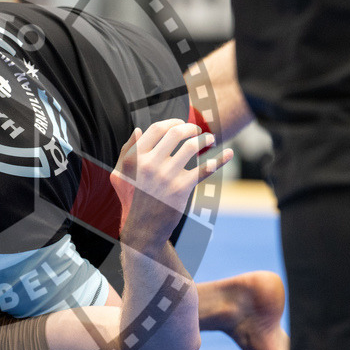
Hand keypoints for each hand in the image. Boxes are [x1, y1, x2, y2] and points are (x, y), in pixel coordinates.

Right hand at [110, 119, 231, 245]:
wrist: (143, 227)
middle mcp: (150, 164)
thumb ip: (128, 151)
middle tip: (198, 130)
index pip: (156, 129)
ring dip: (205, 139)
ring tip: (210, 139)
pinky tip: (228, 154)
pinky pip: (204, 169)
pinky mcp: (181, 188)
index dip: (172, 122)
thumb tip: (138, 130)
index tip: (181, 124)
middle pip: (176, 133)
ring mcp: (166, 176)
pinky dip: (218, 161)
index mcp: (136, 158)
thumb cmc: (134, 198)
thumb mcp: (121, 174)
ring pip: (191, 147)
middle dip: (191, 128)